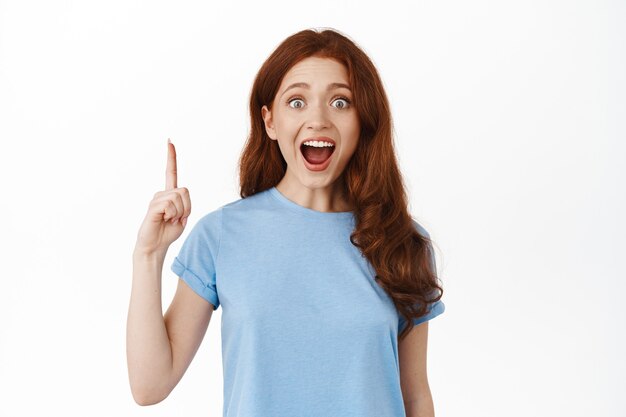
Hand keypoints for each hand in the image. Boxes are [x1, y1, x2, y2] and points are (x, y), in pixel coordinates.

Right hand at [135, 139, 190, 254]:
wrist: (155, 246)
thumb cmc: (168, 232)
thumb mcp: (182, 217)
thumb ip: (185, 204)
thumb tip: (181, 195)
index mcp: (169, 195)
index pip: (170, 172)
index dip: (171, 157)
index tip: (169, 141)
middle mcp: (162, 194)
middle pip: (184, 191)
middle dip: (187, 207)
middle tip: (177, 218)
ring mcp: (156, 199)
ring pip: (179, 198)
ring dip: (180, 212)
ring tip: (170, 220)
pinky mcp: (153, 206)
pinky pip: (170, 204)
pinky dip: (173, 214)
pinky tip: (164, 220)